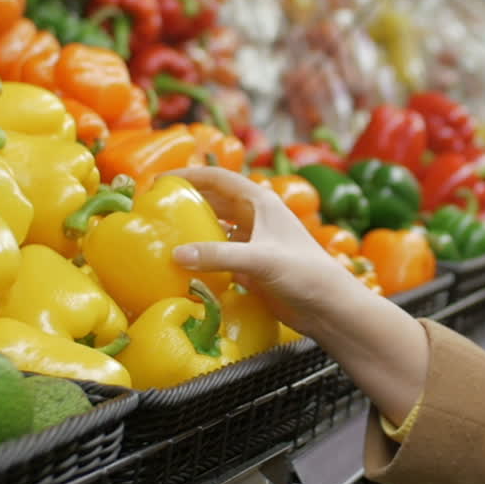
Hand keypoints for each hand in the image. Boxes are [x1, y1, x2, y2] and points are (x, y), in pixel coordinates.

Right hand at [171, 166, 430, 422]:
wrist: (329, 307)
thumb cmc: (304, 273)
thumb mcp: (260, 260)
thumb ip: (218, 256)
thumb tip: (176, 254)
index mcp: (261, 203)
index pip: (220, 179)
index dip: (191, 175)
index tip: (161, 180)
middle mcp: (257, 218)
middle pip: (216, 201)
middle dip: (188, 201)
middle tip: (155, 208)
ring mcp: (256, 242)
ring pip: (218, 228)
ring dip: (195, 229)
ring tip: (164, 233)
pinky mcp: (254, 267)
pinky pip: (222, 255)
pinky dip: (204, 256)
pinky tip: (184, 265)